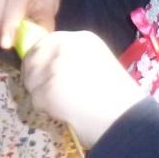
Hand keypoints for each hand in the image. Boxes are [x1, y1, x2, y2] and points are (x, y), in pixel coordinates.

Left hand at [19, 28, 142, 148]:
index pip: (46, 42)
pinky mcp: (48, 88)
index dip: (40, 59)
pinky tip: (65, 113)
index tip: (42, 74)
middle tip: (45, 93)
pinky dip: (46, 110)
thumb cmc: (118, 98)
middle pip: (33, 57)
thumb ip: (74, 60)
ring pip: (31, 79)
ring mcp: (55, 66)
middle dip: (34, 75)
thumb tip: (48, 68)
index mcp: (82, 39)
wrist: (127, 118)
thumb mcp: (98, 64)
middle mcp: (66, 46)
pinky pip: (35, 100)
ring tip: (62, 105)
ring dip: (40, 94)